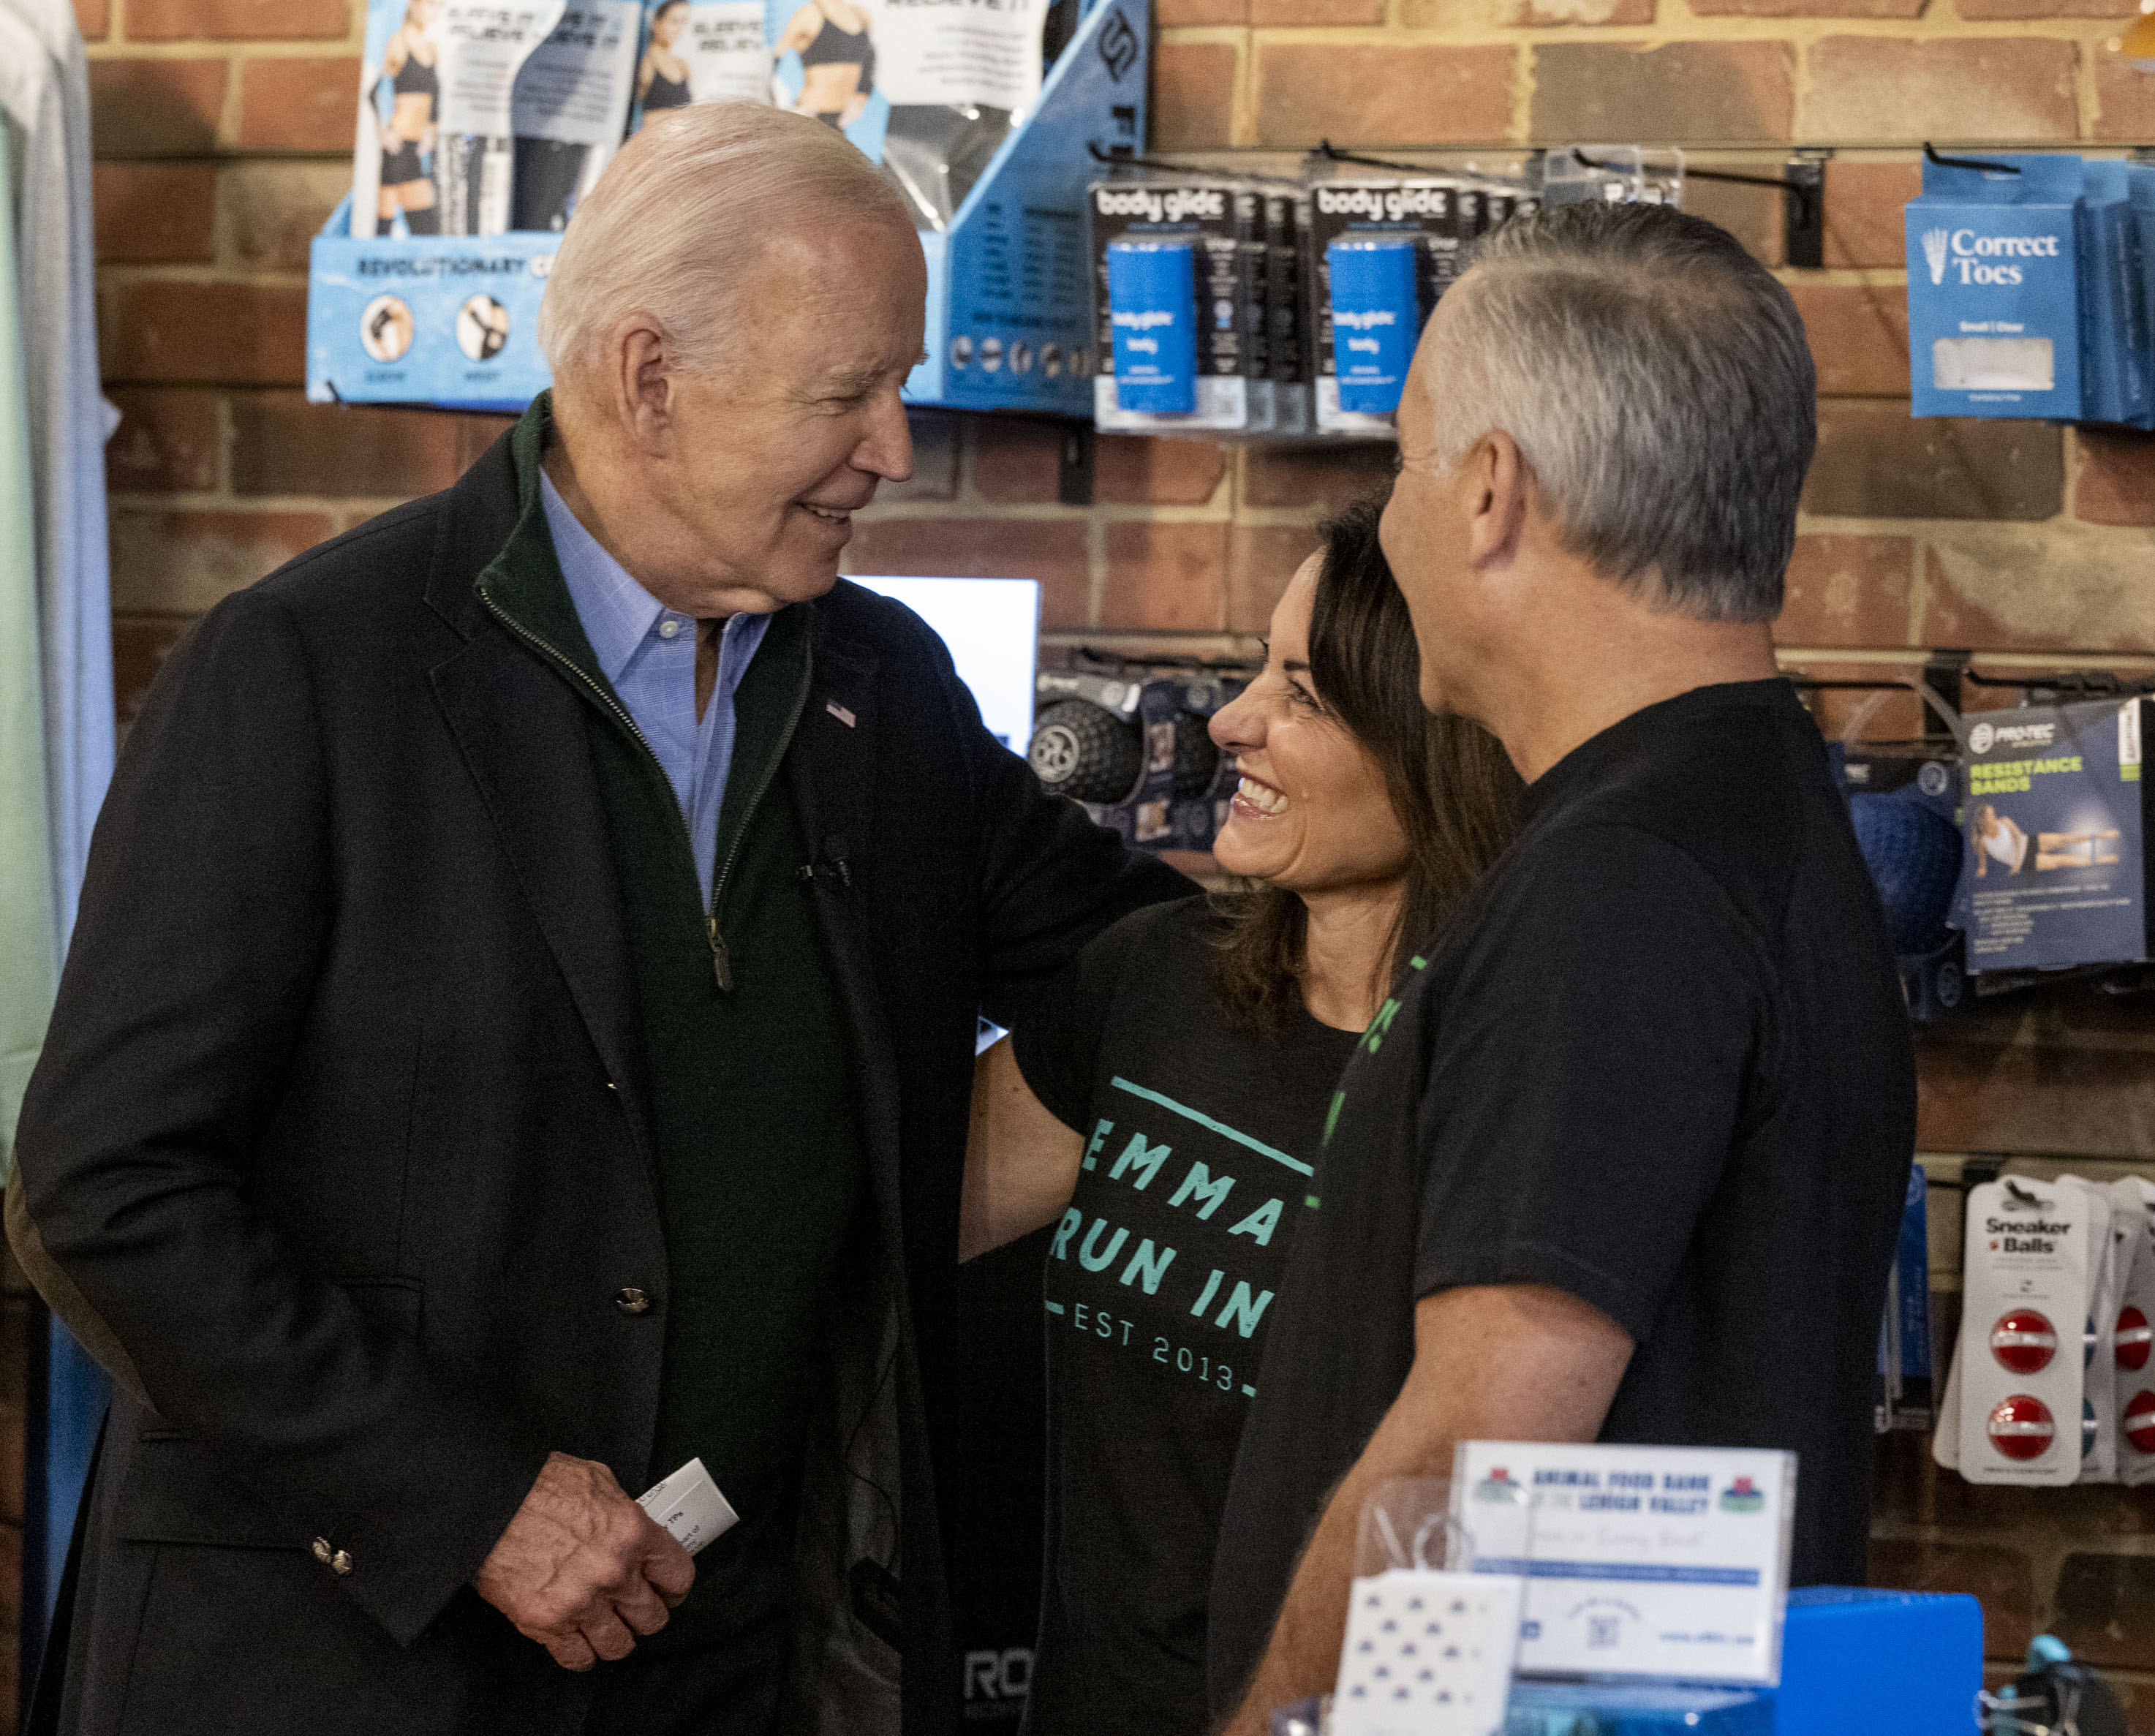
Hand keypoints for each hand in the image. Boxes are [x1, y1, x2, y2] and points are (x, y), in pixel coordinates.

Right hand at [475, 1452, 694, 1669]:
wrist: (487, 1505)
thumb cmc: (538, 1486)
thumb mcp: (597, 1480)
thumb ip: (623, 1510)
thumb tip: (636, 1530)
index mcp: (633, 1533)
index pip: (678, 1577)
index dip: (673, 1587)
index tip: (665, 1590)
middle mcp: (614, 1572)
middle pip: (653, 1617)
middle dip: (645, 1613)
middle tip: (633, 1608)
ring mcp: (582, 1602)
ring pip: (620, 1645)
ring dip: (615, 1637)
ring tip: (606, 1626)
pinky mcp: (548, 1624)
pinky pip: (578, 1659)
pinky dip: (581, 1654)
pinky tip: (578, 1640)